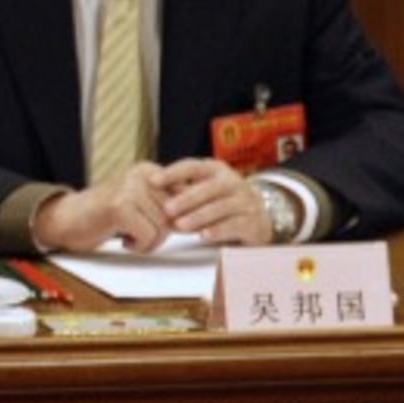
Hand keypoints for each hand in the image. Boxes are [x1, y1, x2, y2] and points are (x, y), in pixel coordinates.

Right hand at [31, 161, 174, 252]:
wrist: (64, 220)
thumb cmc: (103, 217)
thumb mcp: (138, 203)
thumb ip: (164, 203)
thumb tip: (200, 216)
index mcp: (148, 170)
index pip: (186, 195)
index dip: (183, 218)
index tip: (173, 230)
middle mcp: (140, 175)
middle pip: (176, 214)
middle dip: (162, 233)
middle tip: (141, 237)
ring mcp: (129, 189)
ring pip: (164, 227)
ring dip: (150, 242)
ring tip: (130, 239)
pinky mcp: (119, 207)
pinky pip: (148, 235)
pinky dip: (139, 246)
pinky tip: (123, 241)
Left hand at [151, 158, 271, 246]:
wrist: (258, 219)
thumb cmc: (219, 203)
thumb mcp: (202, 191)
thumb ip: (179, 190)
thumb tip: (145, 191)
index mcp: (216, 170)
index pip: (193, 167)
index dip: (173, 173)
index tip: (153, 181)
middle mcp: (233, 182)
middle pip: (209, 188)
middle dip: (186, 199)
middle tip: (167, 210)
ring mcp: (246, 202)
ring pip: (221, 207)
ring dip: (199, 216)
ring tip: (180, 225)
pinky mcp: (253, 222)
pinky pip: (235, 225)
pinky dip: (218, 230)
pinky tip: (204, 236)